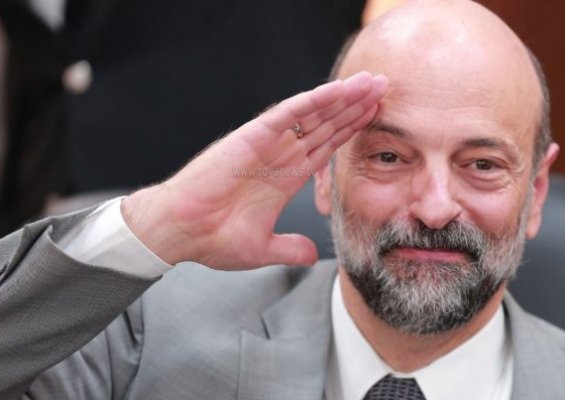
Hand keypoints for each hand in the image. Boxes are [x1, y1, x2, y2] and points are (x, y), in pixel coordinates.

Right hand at [122, 72, 387, 269]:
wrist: (180, 233)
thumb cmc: (212, 239)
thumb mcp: (263, 248)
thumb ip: (290, 248)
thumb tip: (312, 256)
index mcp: (284, 177)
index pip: (326, 147)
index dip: (351, 131)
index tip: (376, 118)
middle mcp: (280, 155)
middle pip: (326, 124)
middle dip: (355, 107)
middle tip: (384, 87)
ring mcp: (268, 143)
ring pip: (312, 114)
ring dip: (342, 98)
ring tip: (370, 83)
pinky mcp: (252, 137)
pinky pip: (287, 113)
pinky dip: (312, 101)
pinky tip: (336, 91)